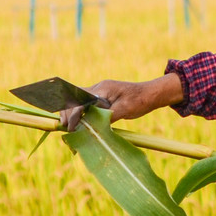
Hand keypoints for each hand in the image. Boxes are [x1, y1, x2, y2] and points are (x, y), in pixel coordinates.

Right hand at [59, 74, 183, 130]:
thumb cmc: (140, 100)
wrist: (151, 94)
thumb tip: (93, 124)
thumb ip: (108, 115)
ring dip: (71, 112)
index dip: (74, 114)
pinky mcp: (102, 98)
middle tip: (64, 127)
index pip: (81, 100)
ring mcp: (99, 92)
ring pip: (78, 100)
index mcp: (102, 89)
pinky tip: (77, 123)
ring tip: (67, 127)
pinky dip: (80, 113)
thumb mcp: (125, 109)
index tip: (71, 127)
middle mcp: (98, 88)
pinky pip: (86, 104)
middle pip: (75, 98)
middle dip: (67, 112)